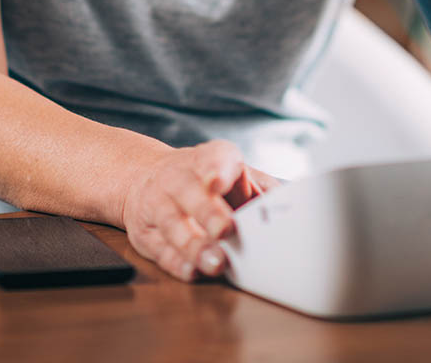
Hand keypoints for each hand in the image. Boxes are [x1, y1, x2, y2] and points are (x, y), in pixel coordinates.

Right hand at [120, 139, 278, 281]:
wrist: (145, 176)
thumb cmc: (202, 177)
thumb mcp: (229, 169)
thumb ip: (258, 185)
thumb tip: (286, 203)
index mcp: (206, 159)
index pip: (212, 159)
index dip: (217, 170)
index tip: (218, 182)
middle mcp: (178, 178)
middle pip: (191, 194)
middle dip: (209, 212)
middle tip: (226, 230)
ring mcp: (158, 204)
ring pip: (173, 224)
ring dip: (195, 246)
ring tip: (216, 262)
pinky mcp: (145, 232)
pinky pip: (160, 249)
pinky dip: (177, 262)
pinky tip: (192, 271)